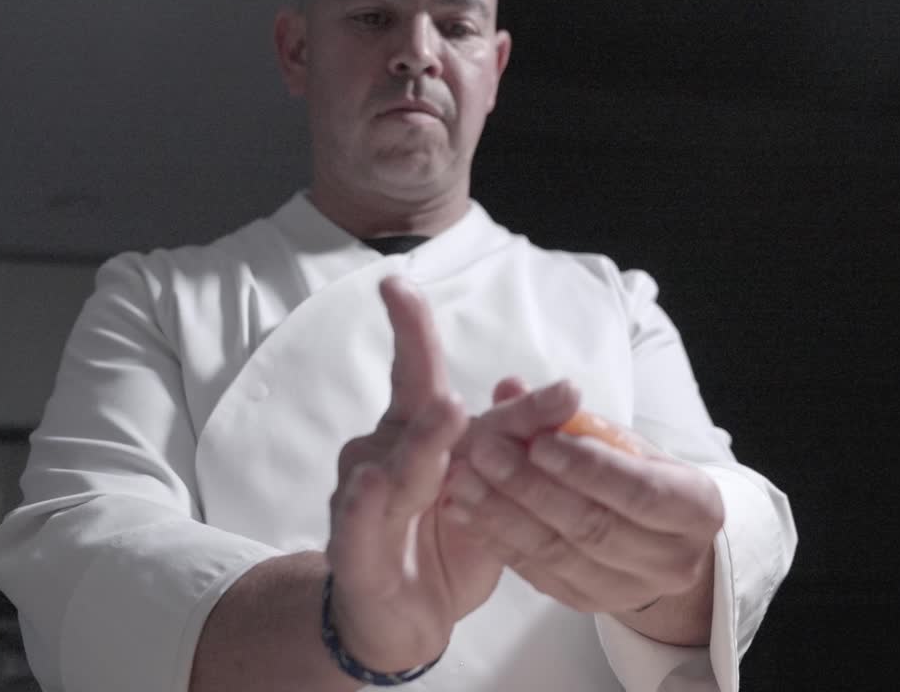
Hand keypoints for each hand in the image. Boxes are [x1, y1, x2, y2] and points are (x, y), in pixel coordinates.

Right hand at [325, 276, 494, 672]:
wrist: (406, 616)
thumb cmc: (447, 540)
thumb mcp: (493, 487)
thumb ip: (512, 438)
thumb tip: (544, 385)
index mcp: (416, 433)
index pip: (420, 375)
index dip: (411, 330)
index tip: (397, 283)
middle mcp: (385, 456)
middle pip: (419, 419)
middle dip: (445, 394)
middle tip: (472, 371)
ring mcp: (366, 502)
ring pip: (395, 468)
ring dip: (420, 444)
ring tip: (446, 413)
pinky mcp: (355, 554)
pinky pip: (359, 528)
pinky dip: (366, 509)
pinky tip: (377, 485)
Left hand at [442, 383, 724, 617]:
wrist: (659, 540)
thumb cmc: (639, 476)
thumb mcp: (624, 441)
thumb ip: (570, 416)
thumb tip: (512, 386)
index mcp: (696, 509)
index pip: (640, 491)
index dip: (587, 468)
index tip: (539, 442)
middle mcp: (672, 559)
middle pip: (595, 526)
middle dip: (533, 487)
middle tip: (484, 451)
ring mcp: (630, 590)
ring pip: (559, 553)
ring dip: (504, 514)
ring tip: (463, 479)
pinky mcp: (588, 604)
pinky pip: (537, 574)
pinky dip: (499, 540)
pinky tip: (466, 512)